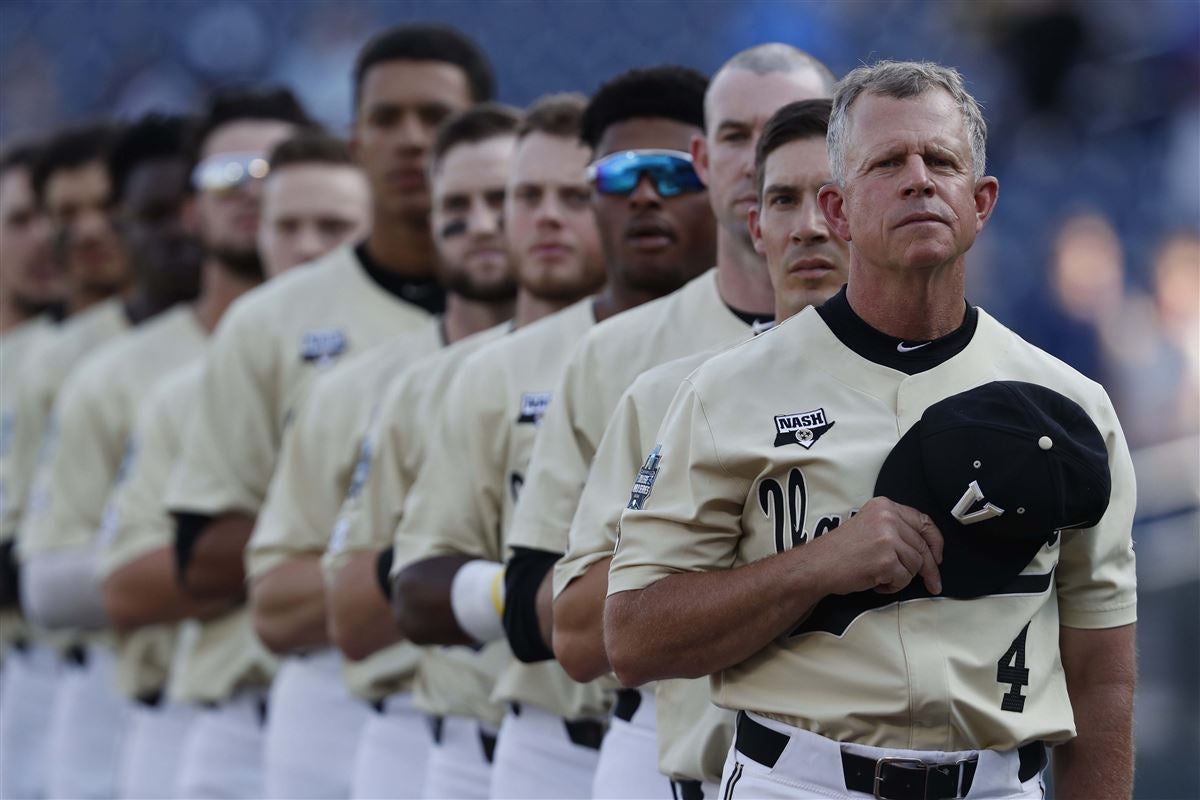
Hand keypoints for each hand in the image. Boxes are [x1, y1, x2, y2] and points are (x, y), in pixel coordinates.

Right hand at [813, 497, 942, 595]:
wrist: (817, 564)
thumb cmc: (840, 551)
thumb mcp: (869, 525)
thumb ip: (895, 528)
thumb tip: (926, 549)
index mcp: (885, 506)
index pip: (923, 522)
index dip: (935, 542)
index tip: (937, 556)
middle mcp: (888, 518)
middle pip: (923, 547)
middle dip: (929, 569)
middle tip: (932, 583)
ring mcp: (888, 538)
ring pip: (916, 565)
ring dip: (902, 577)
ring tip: (880, 576)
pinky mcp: (887, 560)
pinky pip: (904, 579)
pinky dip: (892, 586)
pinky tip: (876, 581)